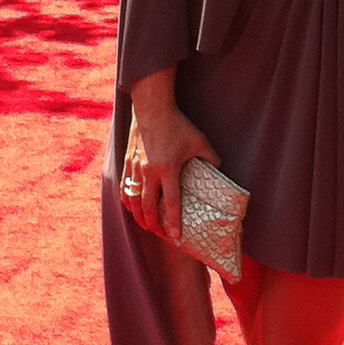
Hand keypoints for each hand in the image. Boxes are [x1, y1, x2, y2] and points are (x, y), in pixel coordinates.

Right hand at [121, 107, 219, 242]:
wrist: (151, 108)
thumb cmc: (177, 124)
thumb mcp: (199, 141)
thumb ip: (210, 158)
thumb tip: (218, 170)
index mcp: (168, 169)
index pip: (170, 202)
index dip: (174, 221)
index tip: (176, 236)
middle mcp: (149, 172)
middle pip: (148, 207)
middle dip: (154, 224)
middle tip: (161, 235)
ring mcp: (136, 168)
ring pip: (134, 200)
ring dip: (139, 216)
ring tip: (146, 225)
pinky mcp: (127, 162)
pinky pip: (125, 187)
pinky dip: (128, 201)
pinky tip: (132, 207)